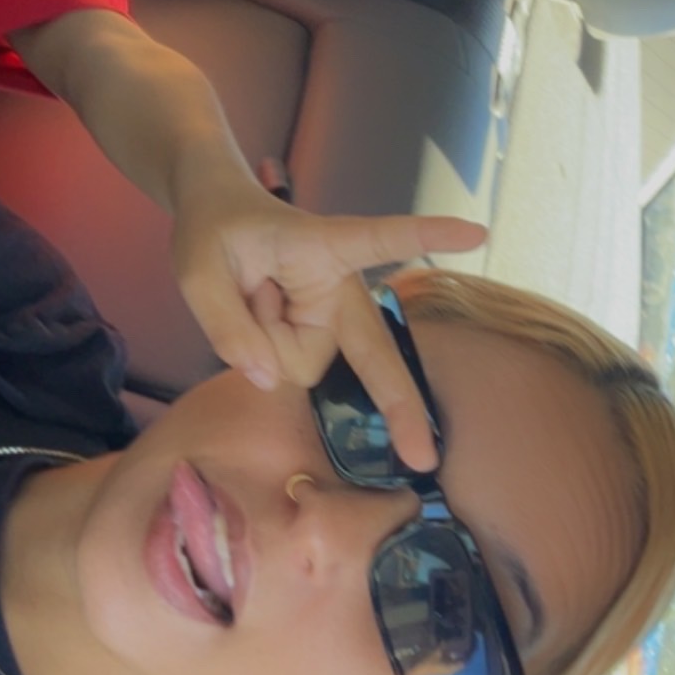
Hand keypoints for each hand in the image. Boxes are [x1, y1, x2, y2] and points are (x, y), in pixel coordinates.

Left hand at [171, 171, 484, 472]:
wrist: (218, 216)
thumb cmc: (214, 229)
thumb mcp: (198, 271)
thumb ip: (227, 326)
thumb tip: (267, 381)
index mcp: (322, 245)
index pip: (379, 239)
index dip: (426, 235)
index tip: (476, 231)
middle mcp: (340, 286)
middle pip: (374, 353)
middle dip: (398, 404)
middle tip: (422, 458)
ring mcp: (334, 316)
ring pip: (304, 367)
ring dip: (268, 345)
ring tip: (249, 296)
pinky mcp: (321, 336)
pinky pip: (292, 368)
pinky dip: (267, 352)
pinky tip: (259, 314)